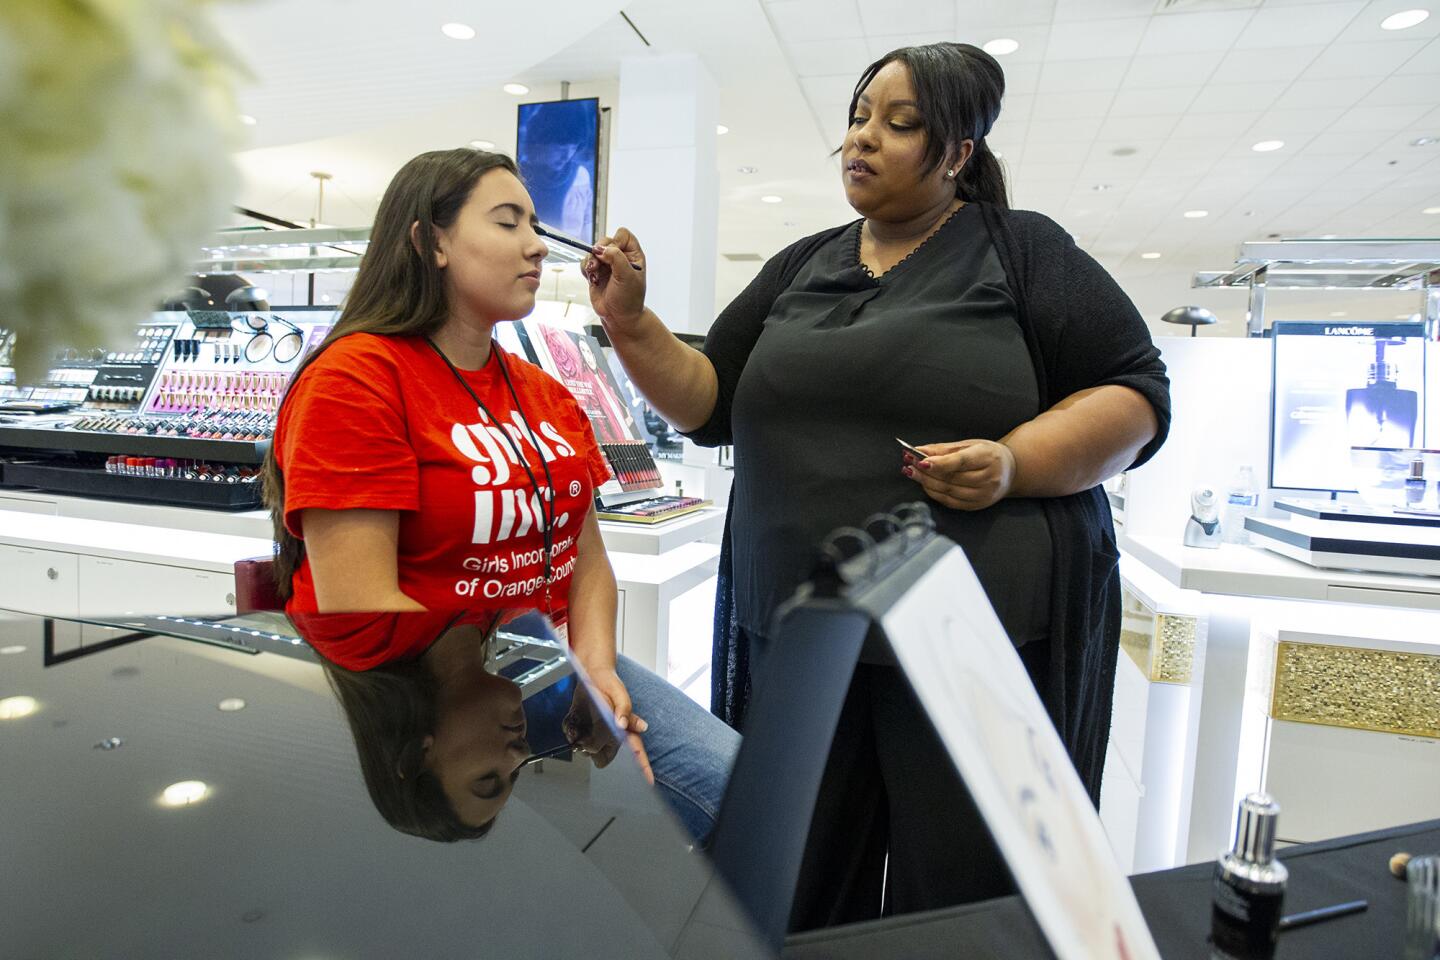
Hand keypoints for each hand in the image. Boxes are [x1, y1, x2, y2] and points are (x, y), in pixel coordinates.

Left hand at [565, 665, 652, 783]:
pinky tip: (573, 722)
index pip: (638, 750)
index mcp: (625, 727)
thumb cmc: (608, 682)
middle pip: (606, 755)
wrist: (589, 673)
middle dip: (594, 748)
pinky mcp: (584, 729)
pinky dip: (571, 732)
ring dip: (581, 741)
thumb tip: (623, 725)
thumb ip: (624, 709)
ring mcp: (597, 733)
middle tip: (587, 736)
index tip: (649, 781)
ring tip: (579, 724)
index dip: (644, 766)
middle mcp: (612, 733)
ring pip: (589, 750)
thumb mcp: (618, 692)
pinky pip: (575, 739)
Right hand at [582, 227, 646, 329]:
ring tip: (594, 274)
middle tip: (597, 264)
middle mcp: (620, 258)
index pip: (623, 235)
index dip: (615, 241)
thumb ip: (616, 258)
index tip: (612, 253)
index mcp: (633, 256)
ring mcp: (607, 265)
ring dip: (590, 260)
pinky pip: (586, 262)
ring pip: (593, 251)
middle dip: (598, 251)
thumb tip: (601, 248)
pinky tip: (592, 279)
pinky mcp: (596, 273)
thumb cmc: (629, 299)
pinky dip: (586, 268)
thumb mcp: (627, 276)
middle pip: (605, 241)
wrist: (619, 317)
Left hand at [903, 439, 1016, 510]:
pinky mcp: (977, 506)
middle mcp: (989, 478)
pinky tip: (925, 485)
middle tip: (909, 464)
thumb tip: (919, 451)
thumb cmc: (988, 454)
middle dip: (926, 472)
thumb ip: (943, 449)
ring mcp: (984, 495)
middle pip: (952, 478)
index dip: (939, 463)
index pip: (961, 462)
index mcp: (988, 457)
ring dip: (926, 483)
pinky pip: (950, 502)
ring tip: (912, 472)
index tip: (921, 461)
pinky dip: (934, 493)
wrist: (1011, 471)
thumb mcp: (969, 445)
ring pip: (949, 491)